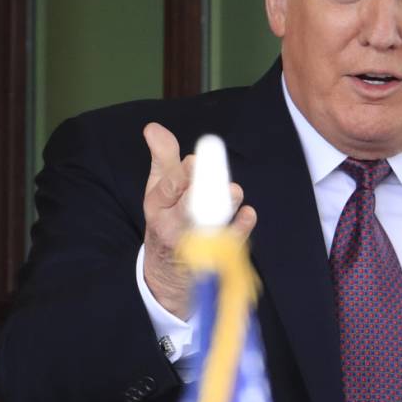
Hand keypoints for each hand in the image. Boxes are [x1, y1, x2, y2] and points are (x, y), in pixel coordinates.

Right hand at [141, 123, 256, 319]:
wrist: (168, 274)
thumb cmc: (167, 219)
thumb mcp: (158, 190)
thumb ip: (162, 159)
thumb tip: (153, 127)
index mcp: (158, 206)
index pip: (169, 187)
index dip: (184, 175)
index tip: (196, 160)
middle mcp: (174, 226)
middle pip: (189, 207)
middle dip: (203, 190)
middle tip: (217, 177)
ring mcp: (196, 244)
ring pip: (211, 225)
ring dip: (225, 208)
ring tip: (234, 192)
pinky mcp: (216, 257)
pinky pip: (231, 242)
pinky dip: (241, 227)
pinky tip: (248, 213)